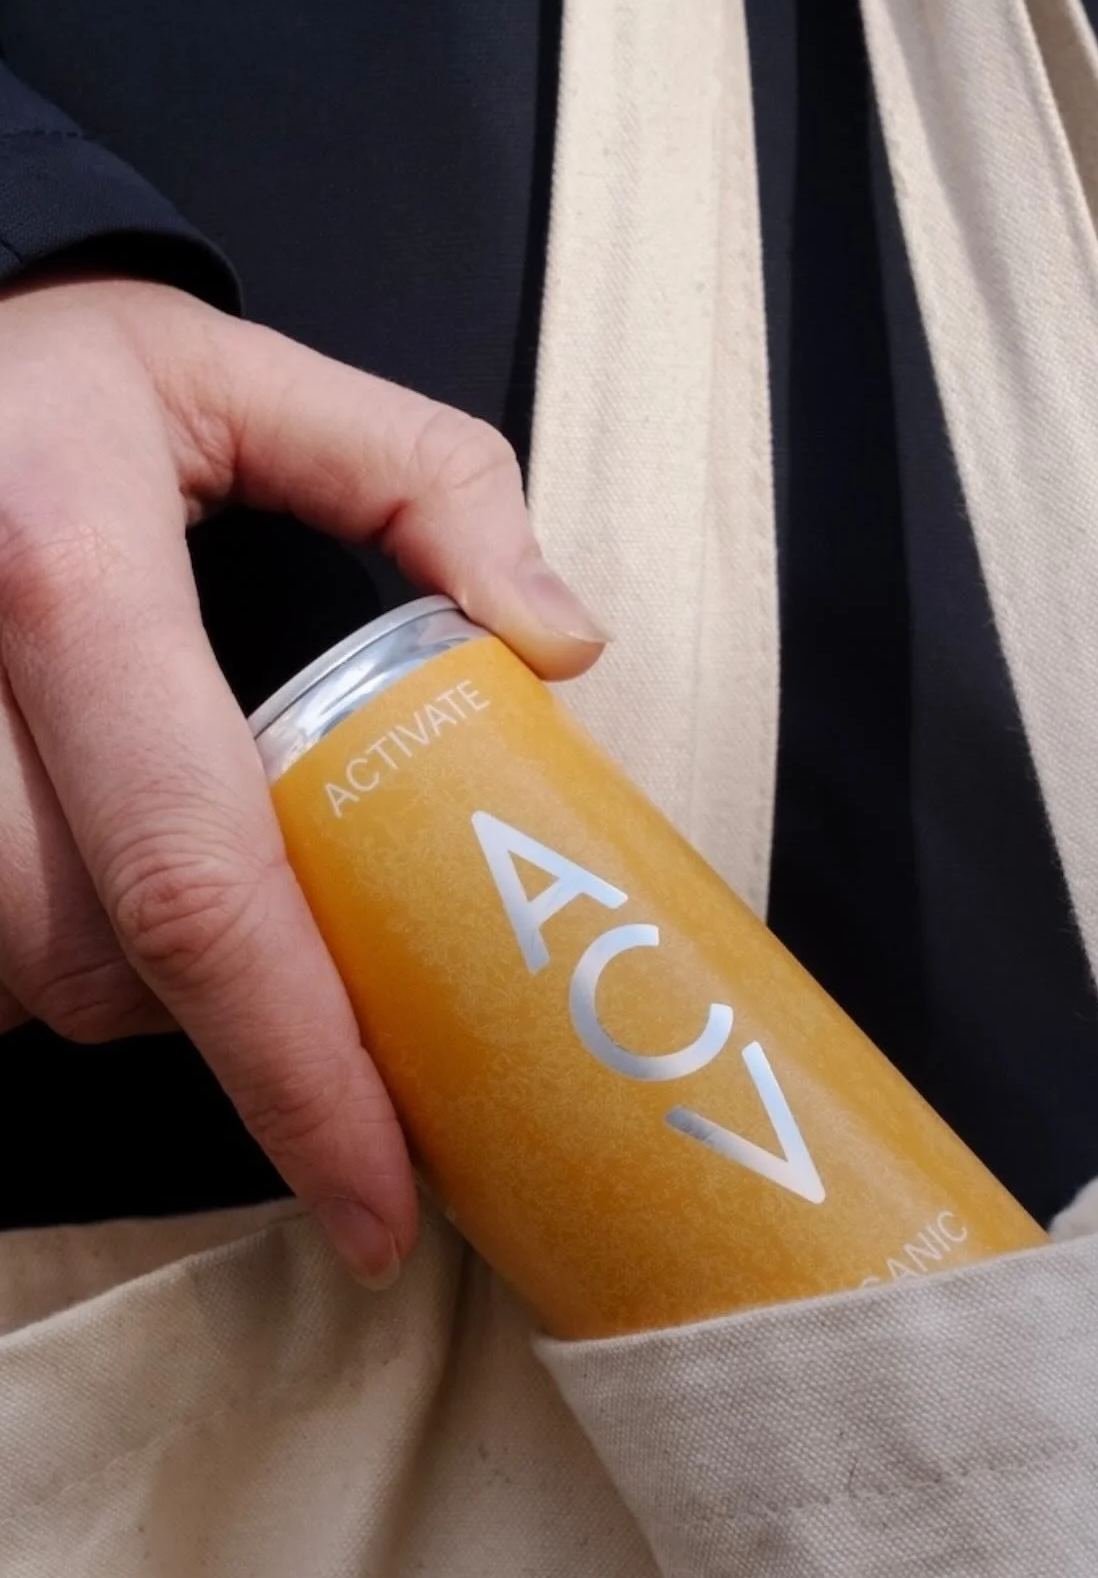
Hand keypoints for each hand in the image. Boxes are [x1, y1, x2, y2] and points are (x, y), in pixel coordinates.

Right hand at [0, 275, 604, 1281]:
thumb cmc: (55, 372)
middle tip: (310, 979)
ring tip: (186, 898)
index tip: (381, 1204)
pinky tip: (87, 888)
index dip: (300, 1073)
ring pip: (16, 981)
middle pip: (95, 969)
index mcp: (67, 579)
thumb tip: (563, 645)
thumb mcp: (245, 376)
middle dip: (218, 1021)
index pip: (201, 888)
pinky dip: (39, 959)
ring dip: (119, 991)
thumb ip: (428, 482)